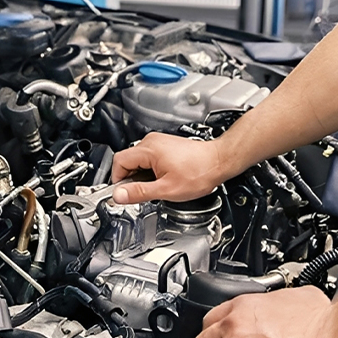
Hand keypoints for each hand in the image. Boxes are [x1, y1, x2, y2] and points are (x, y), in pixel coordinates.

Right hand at [111, 133, 232, 203]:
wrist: (218, 162)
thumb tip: (119, 196)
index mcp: (148, 149)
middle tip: (142, 193)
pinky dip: (150, 171)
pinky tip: (163, 179)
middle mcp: (151, 142)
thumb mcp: (166, 189)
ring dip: (141, 176)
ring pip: (138, 161)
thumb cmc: (199, 172)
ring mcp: (158, 143)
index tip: (124, 192)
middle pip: (127, 161)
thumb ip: (139, 192)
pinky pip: (148, 159)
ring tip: (156, 186)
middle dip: (131, 179)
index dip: (118, 180)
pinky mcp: (165, 146)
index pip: (119, 162)